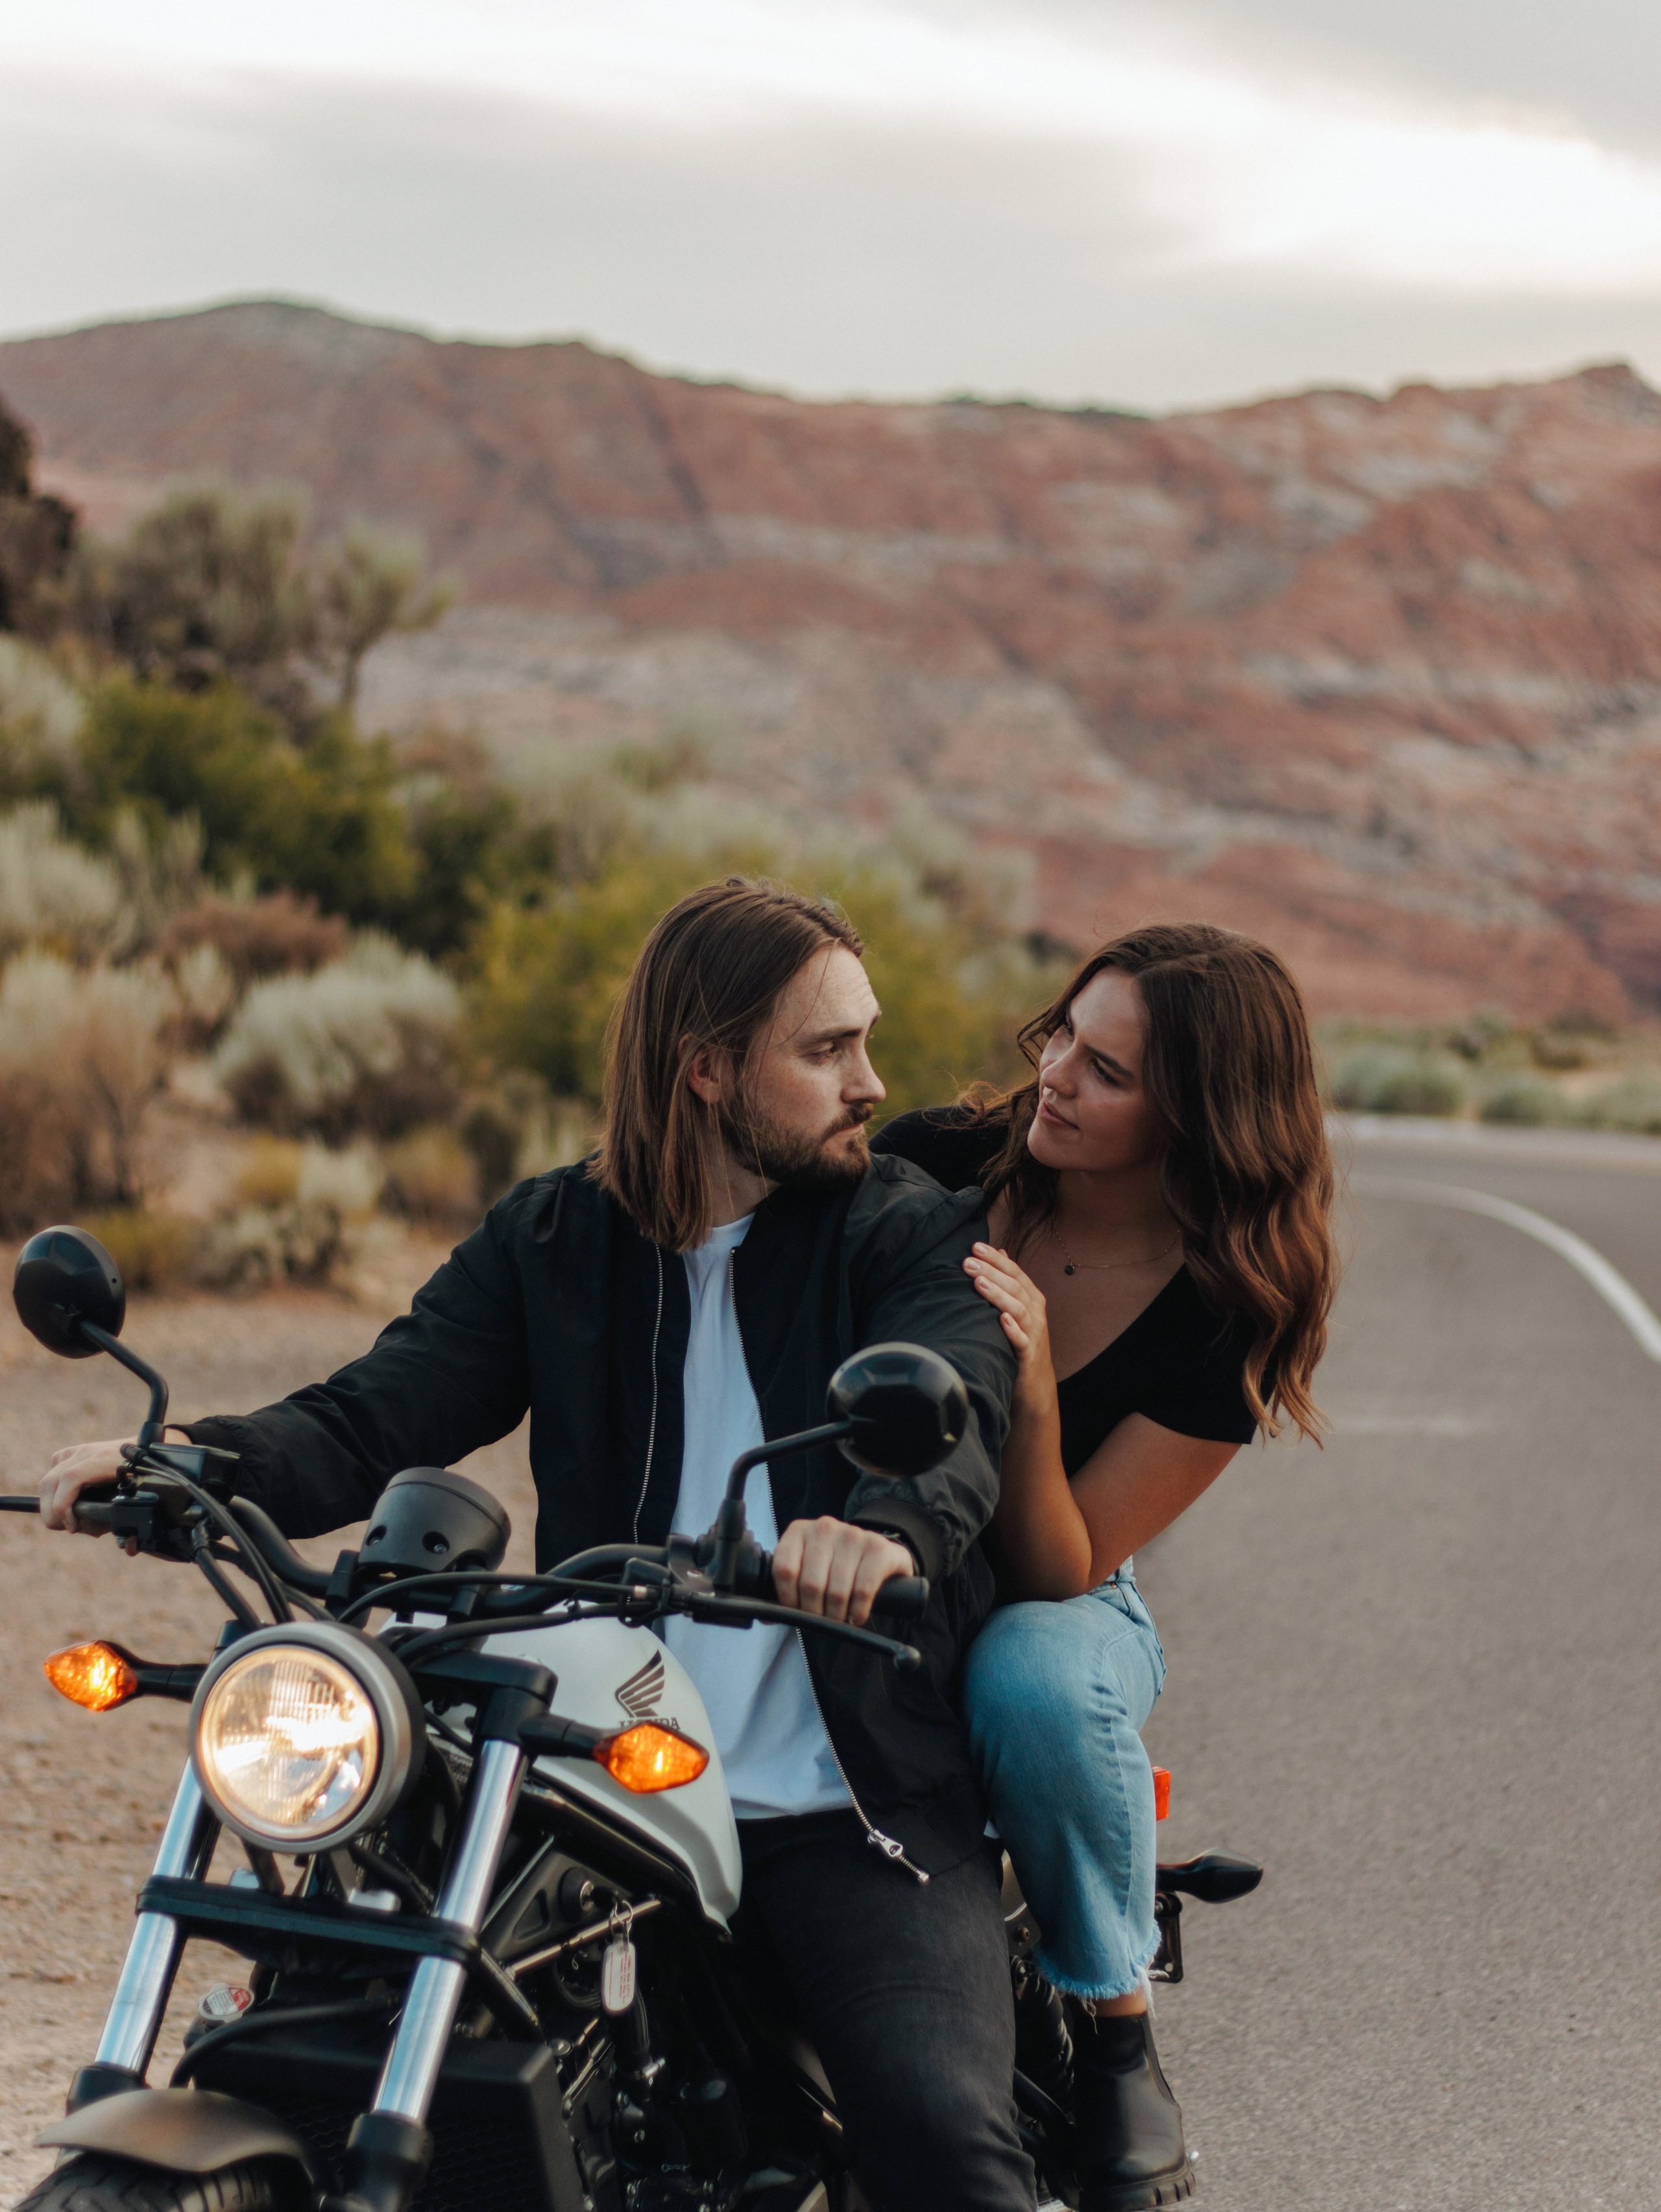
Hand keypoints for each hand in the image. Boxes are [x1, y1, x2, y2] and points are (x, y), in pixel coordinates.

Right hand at [40, 1430, 188, 1538]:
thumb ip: (131, 1520)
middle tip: (71, 1528)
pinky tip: (69, 1503)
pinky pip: (53, 1473)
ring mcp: (78, 1451)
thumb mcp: (141, 1497)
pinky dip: (54, 1492)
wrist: (148, 1450)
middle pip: (51, 1482)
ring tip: (71, 1521)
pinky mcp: (72, 1453)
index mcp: (105, 1460)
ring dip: (53, 1505)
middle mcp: (88, 1452)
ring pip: (49, 1481)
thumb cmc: (146, 1477)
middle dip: (54, 1513)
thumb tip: (129, 1547)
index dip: (63, 1506)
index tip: (73, 1526)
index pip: (70, 1478)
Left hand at [772, 1517, 915, 1627]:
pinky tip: (856, 1615)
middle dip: (815, 1612)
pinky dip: (857, 1612)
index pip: (784, 1570)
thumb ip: (786, 1588)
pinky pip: (863, 1591)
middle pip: (810, 1584)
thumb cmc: (834, 1566)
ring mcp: (852, 1535)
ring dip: (837, 1615)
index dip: (788, 1599)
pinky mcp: (877, 1548)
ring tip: (839, 1618)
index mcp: (798, 1531)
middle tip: (821, 1620)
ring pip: (836, 1591)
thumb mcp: (806, 1569)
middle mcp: (824, 1527)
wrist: (877, 1555)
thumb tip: (765, 1617)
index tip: (797, 1612)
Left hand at [965, 1242, 1054, 1406]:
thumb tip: (1000, 1253)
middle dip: (991, 1272)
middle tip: (967, 1262)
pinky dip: (1012, 1329)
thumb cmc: (1021, 1341)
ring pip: (1018, 1309)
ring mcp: (1033, 1334)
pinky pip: (1022, 1340)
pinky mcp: (1028, 1355)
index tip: (974, 1246)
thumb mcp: (1018, 1308)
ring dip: (998, 1295)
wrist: (1035, 1384)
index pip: (1014, 1272)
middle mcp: (1035, 1312)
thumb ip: (1009, 1281)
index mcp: (1031, 1298)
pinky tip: (1000, 1319)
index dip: (995, 1259)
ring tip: (978, 1283)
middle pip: (1014, 1286)